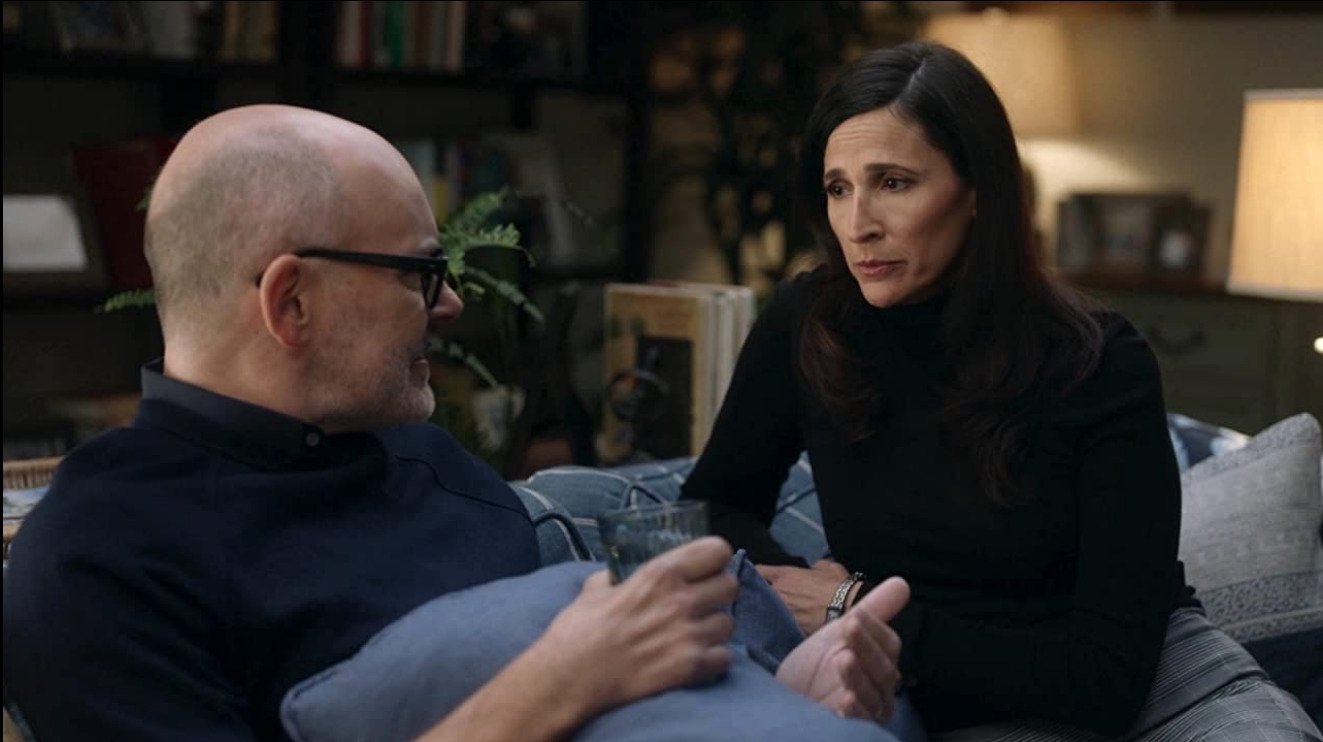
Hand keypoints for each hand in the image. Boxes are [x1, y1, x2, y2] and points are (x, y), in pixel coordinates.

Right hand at [537, 536, 738, 715]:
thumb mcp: (597, 587)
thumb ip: (621, 576)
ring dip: (713, 628)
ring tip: (692, 634)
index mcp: (660, 573)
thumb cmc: (578, 629)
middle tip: (701, 602)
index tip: (705, 567)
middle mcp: (681, 600)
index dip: (714, 558)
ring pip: (728, 623)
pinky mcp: (691, 668)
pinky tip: (691, 657)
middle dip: (717, 592)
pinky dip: (712, 659)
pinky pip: (724, 657)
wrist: (570, 678)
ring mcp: (689, 635)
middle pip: (730, 585)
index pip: (718, 550)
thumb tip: (624, 573)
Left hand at [757, 559, 848, 634]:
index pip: (759, 571)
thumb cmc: (837, 584)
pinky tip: (787, 628)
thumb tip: (813, 569)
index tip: (763, 577)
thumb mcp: (828, 567)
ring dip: (772, 611)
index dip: (760, 574)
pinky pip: (780, 625)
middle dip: (764, 594)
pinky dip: (782, 625)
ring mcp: (781, 612)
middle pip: (760, 593)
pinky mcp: (789, 628)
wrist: (847, 609)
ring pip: (768, 610)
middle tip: (772, 597)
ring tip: (778, 614)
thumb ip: (815, 567)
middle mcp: (777, 592)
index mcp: (784, 575)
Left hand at [775, 576, 908, 723]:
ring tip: (843, 660)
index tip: (856, 615)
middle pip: (884, 670)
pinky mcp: (852, 729)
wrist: (787, 698)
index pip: (889, 645)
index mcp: (879, 663)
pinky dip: (854, 711)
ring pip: (873, 695)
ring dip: (859, 676)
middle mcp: (879, 689)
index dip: (875, 629)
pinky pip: (860, 722)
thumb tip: (903, 582)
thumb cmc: (816, 666)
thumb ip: (872, 610)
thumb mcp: (838, 634)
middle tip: (849, 628)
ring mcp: (867, 711)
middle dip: (866, 647)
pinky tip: (845, 700)